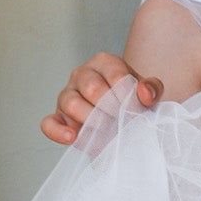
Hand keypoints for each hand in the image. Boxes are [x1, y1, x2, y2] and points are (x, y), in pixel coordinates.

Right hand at [40, 53, 162, 143]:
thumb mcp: (148, 93)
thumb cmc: (133, 102)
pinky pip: (49, 122)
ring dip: (91, 121)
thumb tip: (145, 93)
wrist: (123, 120)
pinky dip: (58, 131)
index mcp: (105, 63)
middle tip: (123, 123)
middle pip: (92, 88)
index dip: (128, 97)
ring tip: (106, 131)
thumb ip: (151, 89)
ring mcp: (67, 95)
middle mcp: (82, 75)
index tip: (137, 112)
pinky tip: (71, 137)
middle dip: (110, 110)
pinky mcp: (58, 117)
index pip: (115, 76)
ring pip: (71, 103)